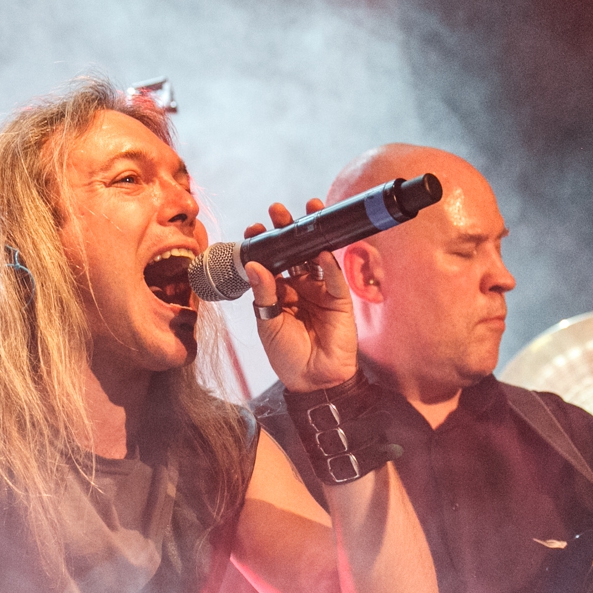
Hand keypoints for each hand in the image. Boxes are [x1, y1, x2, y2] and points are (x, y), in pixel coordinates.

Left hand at [245, 198, 356, 391]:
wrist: (313, 381)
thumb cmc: (287, 356)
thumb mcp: (268, 324)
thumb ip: (264, 293)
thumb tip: (253, 264)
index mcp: (278, 291)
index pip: (270, 261)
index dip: (263, 244)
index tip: (254, 229)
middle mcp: (299, 286)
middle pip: (293, 251)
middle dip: (287, 229)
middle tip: (278, 210)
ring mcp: (320, 290)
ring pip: (316, 256)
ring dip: (312, 235)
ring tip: (307, 212)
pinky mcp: (340, 299)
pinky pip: (335, 277)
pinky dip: (329, 263)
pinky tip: (321, 251)